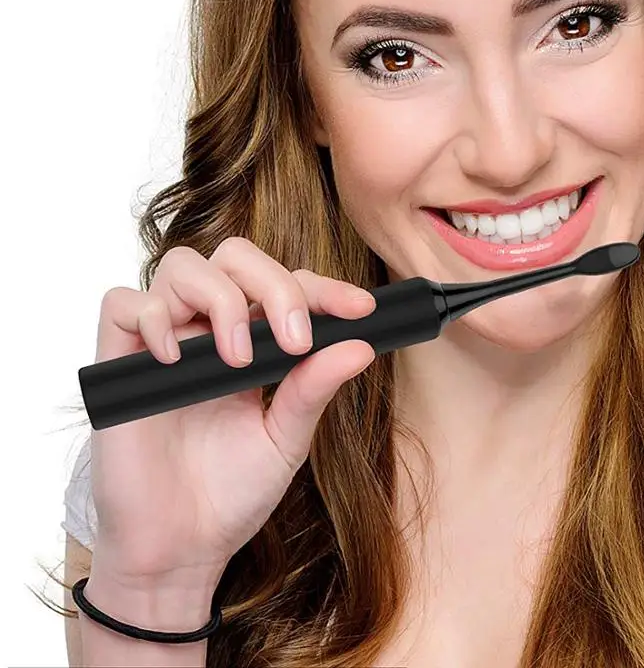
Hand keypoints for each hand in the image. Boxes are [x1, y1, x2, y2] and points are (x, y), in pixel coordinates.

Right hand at [87, 236, 377, 584]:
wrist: (179, 551)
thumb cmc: (231, 493)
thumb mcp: (286, 439)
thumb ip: (315, 388)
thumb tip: (361, 346)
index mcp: (255, 342)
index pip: (288, 285)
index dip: (324, 288)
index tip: (360, 309)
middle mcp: (209, 331)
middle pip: (236, 257)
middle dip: (274, 284)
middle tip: (294, 339)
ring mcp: (164, 343)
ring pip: (183, 266)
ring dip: (220, 299)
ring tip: (236, 359)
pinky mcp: (118, 363)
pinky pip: (122, 304)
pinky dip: (151, 316)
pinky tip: (176, 359)